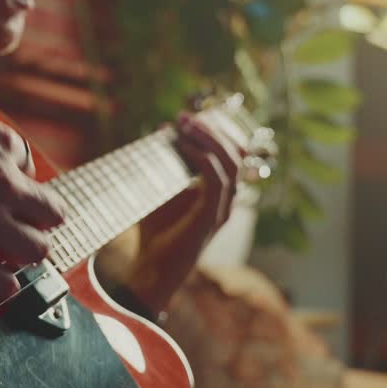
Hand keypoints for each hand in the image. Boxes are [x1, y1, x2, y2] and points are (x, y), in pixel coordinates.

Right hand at [0, 97, 62, 300]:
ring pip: (37, 252)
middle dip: (33, 224)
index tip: (1, 197)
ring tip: (0, 259)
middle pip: (51, 214)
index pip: (31, 171)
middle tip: (12, 231)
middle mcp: (1, 185)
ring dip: (20, 257)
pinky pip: (6, 285)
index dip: (15, 185)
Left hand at [125, 112, 242, 314]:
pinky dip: (201, 158)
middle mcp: (225, 201)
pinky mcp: (211, 218)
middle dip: (212, 130)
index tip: (186, 117)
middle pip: (236, 155)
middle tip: (184, 116)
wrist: (151, 270)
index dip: (215, 132)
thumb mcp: (159, 190)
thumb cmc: (154, 233)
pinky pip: (216, 181)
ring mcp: (221, 210)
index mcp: (217, 194)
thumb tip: (163, 129)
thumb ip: (164, 163)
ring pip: (231, 165)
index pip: (231, 155)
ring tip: (184, 124)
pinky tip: (182, 145)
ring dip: (208, 139)